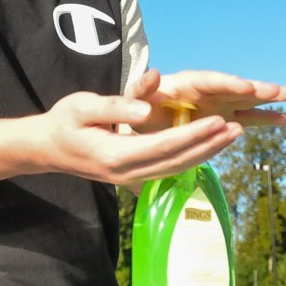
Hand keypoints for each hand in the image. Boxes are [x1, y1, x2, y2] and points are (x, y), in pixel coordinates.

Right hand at [38, 90, 243, 185]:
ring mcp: (131, 178)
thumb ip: (116, 108)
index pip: (164, 145)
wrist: (47, 147)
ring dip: (206, 153)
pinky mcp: (134, 176)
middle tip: (238, 128)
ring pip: (176, 168)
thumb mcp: (82, 106)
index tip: (218, 121)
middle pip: (177, 160)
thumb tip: (144, 110)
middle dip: (209, 145)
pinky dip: (192, 157)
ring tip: (232, 136)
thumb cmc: (64, 121)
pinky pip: (169, 168)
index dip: (193, 134)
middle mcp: (127, 172)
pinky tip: (209, 145)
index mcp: (116, 154)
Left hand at [125, 69, 285, 133]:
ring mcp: (218, 105)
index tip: (247, 88)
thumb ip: (142, 87)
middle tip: (279, 91)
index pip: (211, 81)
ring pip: (246, 101)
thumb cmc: (137, 110)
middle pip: (234, 88)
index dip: (229, 84)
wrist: (141, 124)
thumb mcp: (134, 98)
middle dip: (256, 89)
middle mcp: (207, 91)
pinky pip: (248, 118)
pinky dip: (265, 118)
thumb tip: (153, 73)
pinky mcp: (223, 120)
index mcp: (187, 83)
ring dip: (267, 100)